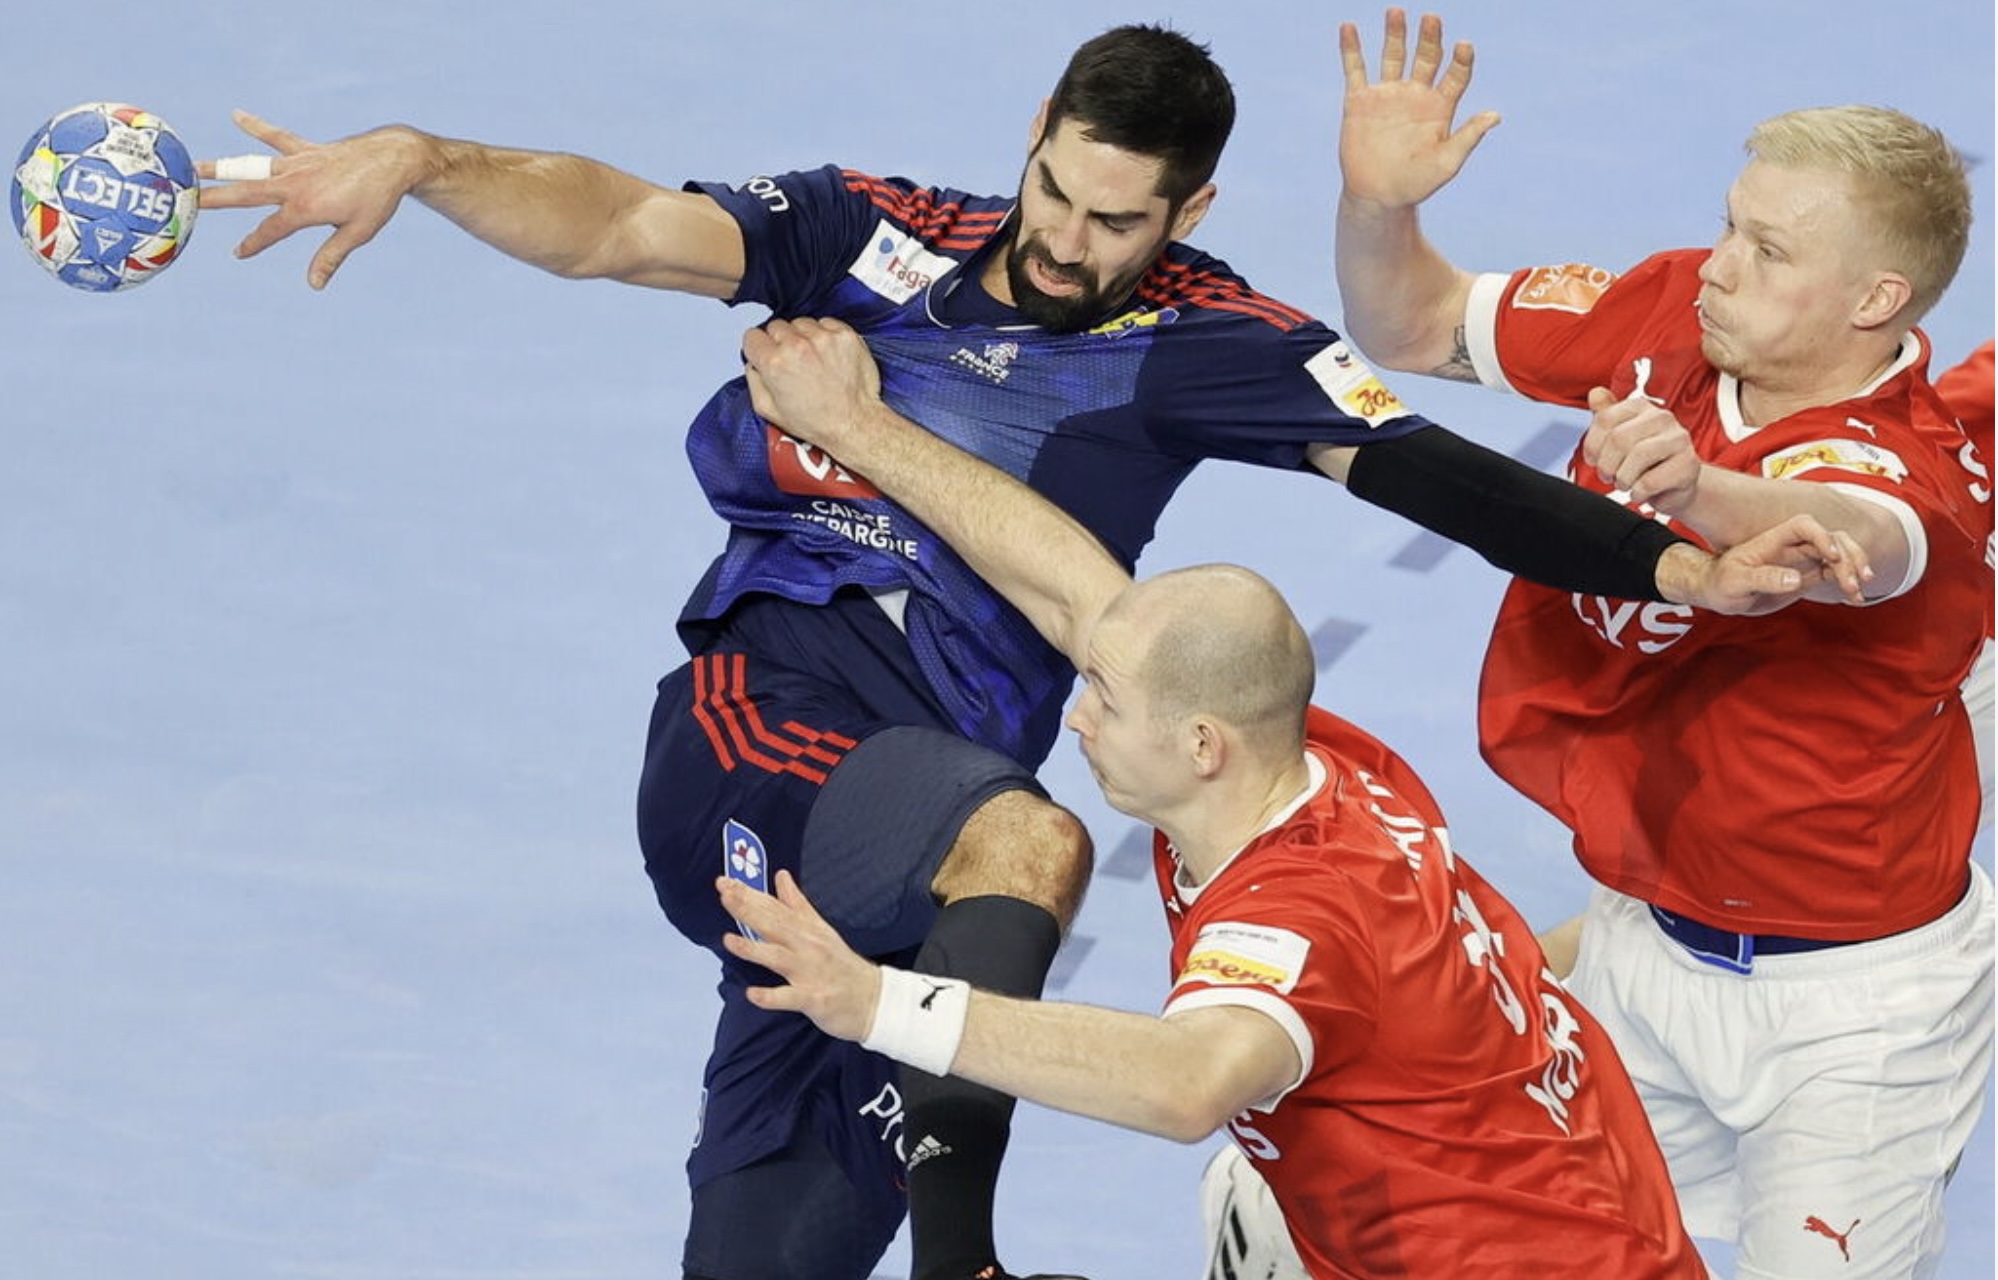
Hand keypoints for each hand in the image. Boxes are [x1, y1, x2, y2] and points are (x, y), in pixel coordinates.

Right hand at [197, 110, 429, 288]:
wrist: (393, 161)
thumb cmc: (377, 200)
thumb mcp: (357, 234)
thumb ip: (331, 257)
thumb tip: (314, 285)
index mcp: (304, 209)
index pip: (270, 230)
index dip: (253, 244)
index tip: (238, 253)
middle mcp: (293, 184)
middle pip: (246, 194)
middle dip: (217, 200)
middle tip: (187, 202)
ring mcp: (297, 163)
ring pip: (252, 165)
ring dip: (223, 166)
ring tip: (194, 165)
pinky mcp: (305, 149)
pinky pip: (277, 136)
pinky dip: (256, 126)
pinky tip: (236, 115)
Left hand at [717, 871, 881, 1042]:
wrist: (874, 998)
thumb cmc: (842, 965)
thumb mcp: (821, 928)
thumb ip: (797, 903)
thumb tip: (781, 877)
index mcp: (807, 929)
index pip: (774, 907)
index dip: (749, 894)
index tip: (726, 882)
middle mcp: (807, 947)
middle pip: (774, 925)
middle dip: (747, 909)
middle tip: (724, 895)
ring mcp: (811, 973)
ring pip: (778, 958)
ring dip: (754, 949)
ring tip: (728, 940)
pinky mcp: (814, 998)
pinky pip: (790, 998)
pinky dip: (771, 997)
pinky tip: (753, 994)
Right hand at [741, 317, 883, 454]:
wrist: (854, 422)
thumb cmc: (816, 421)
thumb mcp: (769, 411)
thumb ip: (754, 381)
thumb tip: (753, 363)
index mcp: (774, 363)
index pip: (752, 336)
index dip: (758, 348)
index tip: (766, 354)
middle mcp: (797, 346)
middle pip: (776, 326)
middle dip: (781, 342)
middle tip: (793, 362)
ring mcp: (823, 338)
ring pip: (801, 323)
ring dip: (804, 337)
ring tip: (813, 359)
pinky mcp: (844, 335)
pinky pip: (826, 323)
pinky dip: (825, 335)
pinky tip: (829, 355)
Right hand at [1338, 8, 1499, 210]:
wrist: (1378, 197)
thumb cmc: (1416, 184)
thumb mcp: (1447, 163)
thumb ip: (1468, 137)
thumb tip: (1495, 116)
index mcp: (1440, 106)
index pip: (1455, 74)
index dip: (1461, 59)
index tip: (1464, 46)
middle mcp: (1415, 95)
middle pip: (1426, 56)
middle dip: (1430, 37)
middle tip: (1432, 18)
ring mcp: (1387, 95)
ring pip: (1393, 56)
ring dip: (1395, 34)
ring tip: (1397, 12)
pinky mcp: (1360, 101)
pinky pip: (1355, 70)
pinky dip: (1351, 49)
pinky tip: (1348, 27)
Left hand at [1582, 386, 1702, 512]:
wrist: (1675, 486)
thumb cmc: (1644, 461)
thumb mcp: (1620, 436)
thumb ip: (1605, 415)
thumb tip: (1595, 393)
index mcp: (1641, 407)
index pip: (1605, 419)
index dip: (1592, 446)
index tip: (1594, 460)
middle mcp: (1662, 417)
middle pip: (1619, 438)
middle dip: (1606, 465)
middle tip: (1608, 477)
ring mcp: (1678, 439)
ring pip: (1638, 456)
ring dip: (1622, 478)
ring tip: (1624, 484)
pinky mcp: (1688, 464)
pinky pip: (1651, 481)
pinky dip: (1637, 492)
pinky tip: (1639, 492)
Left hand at [1664, 514, 1871, 614]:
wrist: (1719, 594)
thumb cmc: (1722, 583)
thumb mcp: (1736, 582)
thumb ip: (1764, 578)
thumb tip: (1796, 578)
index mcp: (1774, 540)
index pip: (1804, 525)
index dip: (1822, 536)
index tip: (1832, 557)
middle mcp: (1792, 546)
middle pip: (1831, 538)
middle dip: (1848, 555)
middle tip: (1854, 581)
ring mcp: (1803, 560)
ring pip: (1839, 554)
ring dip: (1854, 568)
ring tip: (1857, 592)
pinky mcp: (1808, 575)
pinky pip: (1836, 573)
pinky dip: (1849, 583)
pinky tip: (1856, 599)